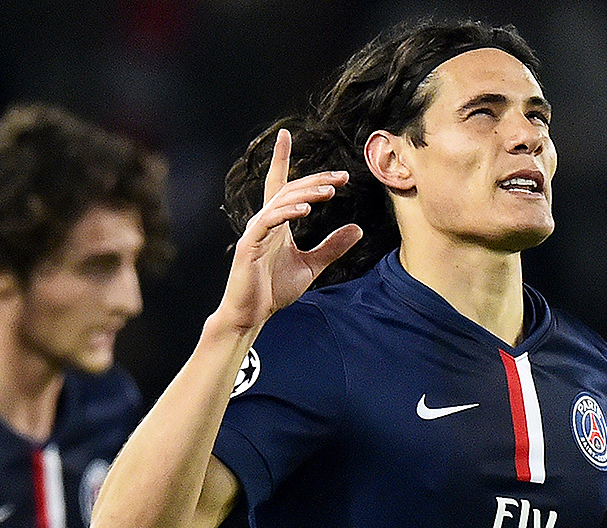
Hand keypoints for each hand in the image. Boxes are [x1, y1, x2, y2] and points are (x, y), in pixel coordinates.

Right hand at [215, 128, 362, 330]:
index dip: (281, 159)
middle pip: (288, 190)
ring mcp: (255, 232)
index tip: (286, 135)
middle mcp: (264, 221)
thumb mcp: (312, 265)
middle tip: (341, 177)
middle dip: (314, 180)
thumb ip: (332, 246)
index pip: (280, 184)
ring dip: (306, 193)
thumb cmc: (273, 290)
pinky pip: (269, 222)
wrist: (251, 314)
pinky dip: (287, 212)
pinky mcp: (249, 245)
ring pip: (281, 202)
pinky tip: (306, 209)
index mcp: (276, 223)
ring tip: (330, 191)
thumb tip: (357, 228)